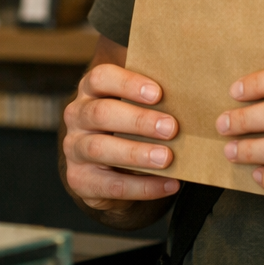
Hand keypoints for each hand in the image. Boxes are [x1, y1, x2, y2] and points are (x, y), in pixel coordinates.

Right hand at [62, 61, 181, 211]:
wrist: (107, 170)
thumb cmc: (129, 129)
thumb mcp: (134, 109)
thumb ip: (152, 103)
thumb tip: (189, 100)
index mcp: (90, 91)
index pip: (101, 78)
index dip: (128, 83)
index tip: (158, 93)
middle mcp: (77, 116)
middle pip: (100, 113)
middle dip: (138, 121)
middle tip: (170, 128)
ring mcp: (74, 149)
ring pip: (100, 148)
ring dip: (136, 153)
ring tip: (167, 158)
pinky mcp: (79, 180)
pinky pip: (111, 185)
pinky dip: (143, 186)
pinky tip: (168, 184)